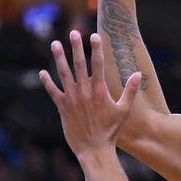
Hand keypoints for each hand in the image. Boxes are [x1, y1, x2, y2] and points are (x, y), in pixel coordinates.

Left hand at [40, 30, 141, 156]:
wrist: (94, 149)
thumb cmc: (110, 131)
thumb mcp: (123, 110)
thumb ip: (129, 91)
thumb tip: (137, 74)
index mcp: (99, 90)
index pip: (98, 64)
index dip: (96, 48)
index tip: (93, 35)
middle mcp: (84, 92)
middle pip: (79, 64)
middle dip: (76, 47)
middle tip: (73, 32)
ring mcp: (72, 99)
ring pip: (64, 74)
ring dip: (59, 58)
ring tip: (55, 44)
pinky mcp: (62, 107)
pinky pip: (53, 91)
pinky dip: (47, 82)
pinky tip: (43, 72)